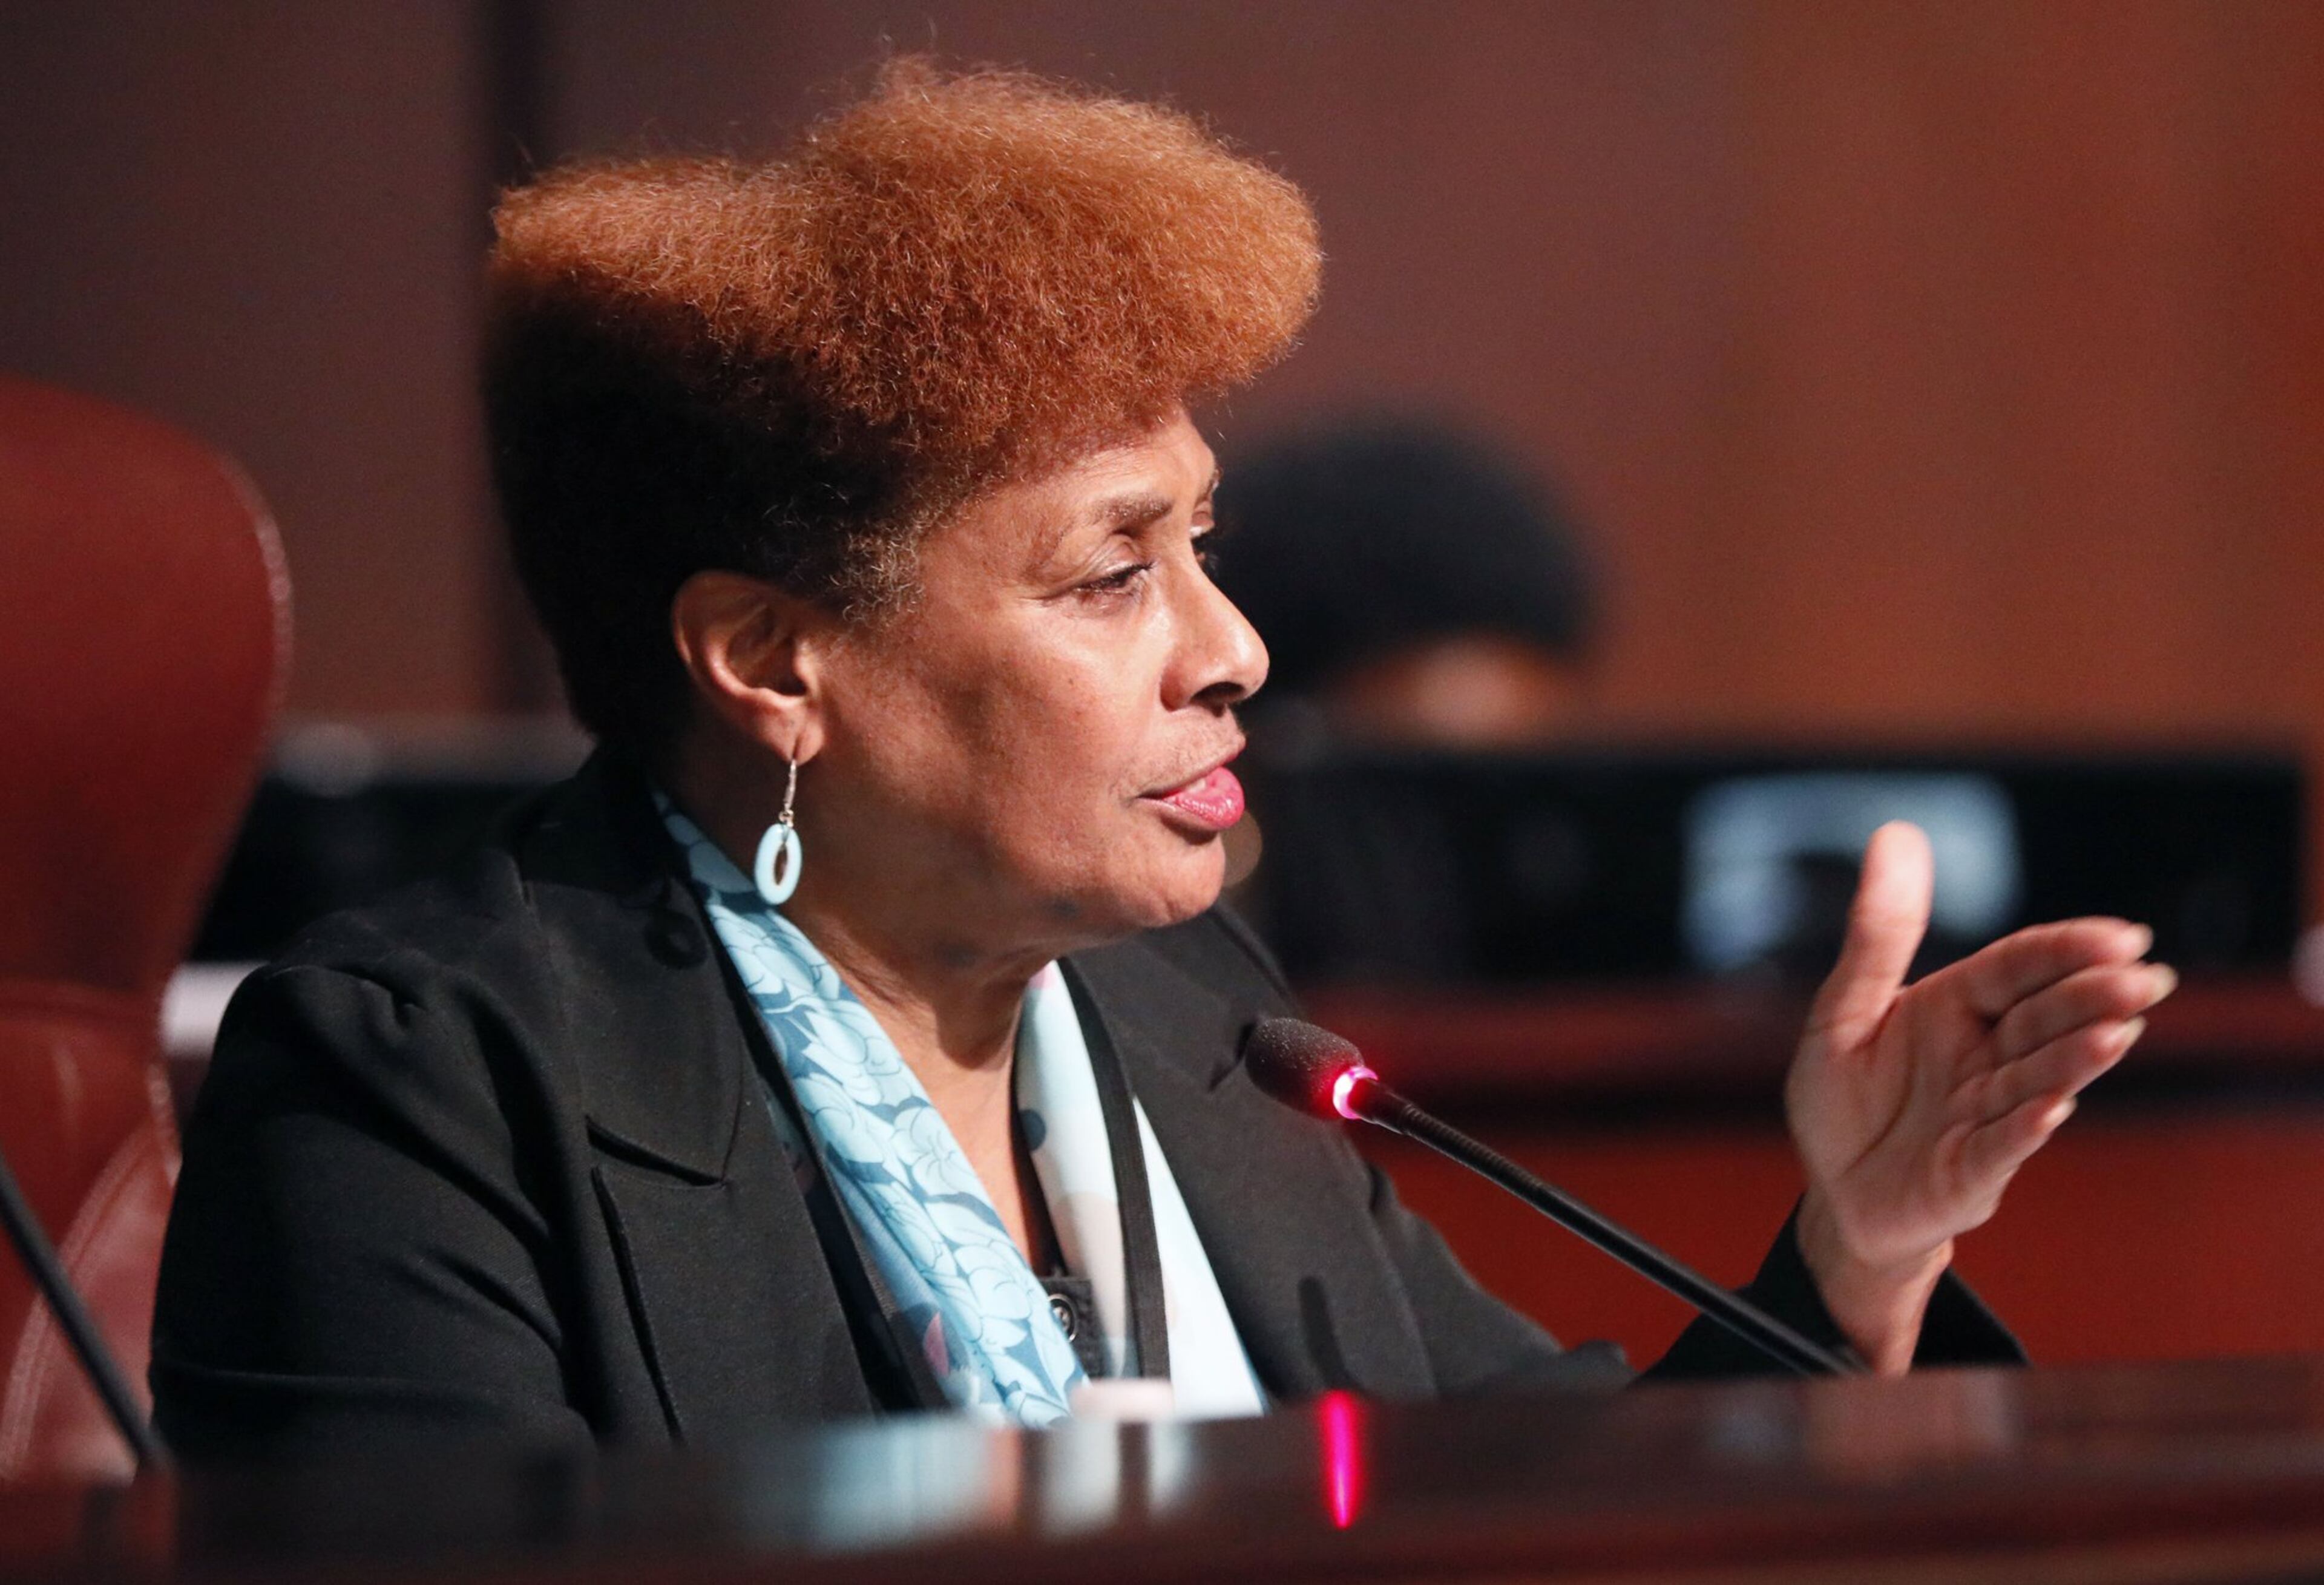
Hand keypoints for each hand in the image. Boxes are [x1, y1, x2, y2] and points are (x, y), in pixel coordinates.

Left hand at [1784, 822, 2174, 1372]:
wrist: (1834, 1193)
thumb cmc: (1845, 1099)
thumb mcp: (1844, 1009)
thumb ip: (1877, 934)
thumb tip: (1898, 833)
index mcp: (1959, 1008)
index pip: (2021, 969)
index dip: (2068, 951)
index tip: (2121, 934)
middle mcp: (1986, 1058)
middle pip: (2045, 1018)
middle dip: (2094, 998)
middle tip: (2145, 977)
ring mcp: (1987, 1115)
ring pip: (2038, 1079)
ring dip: (2075, 1057)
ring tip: (2116, 1032)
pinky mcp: (1972, 1172)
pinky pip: (2002, 1145)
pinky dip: (2026, 1126)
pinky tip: (2055, 1105)